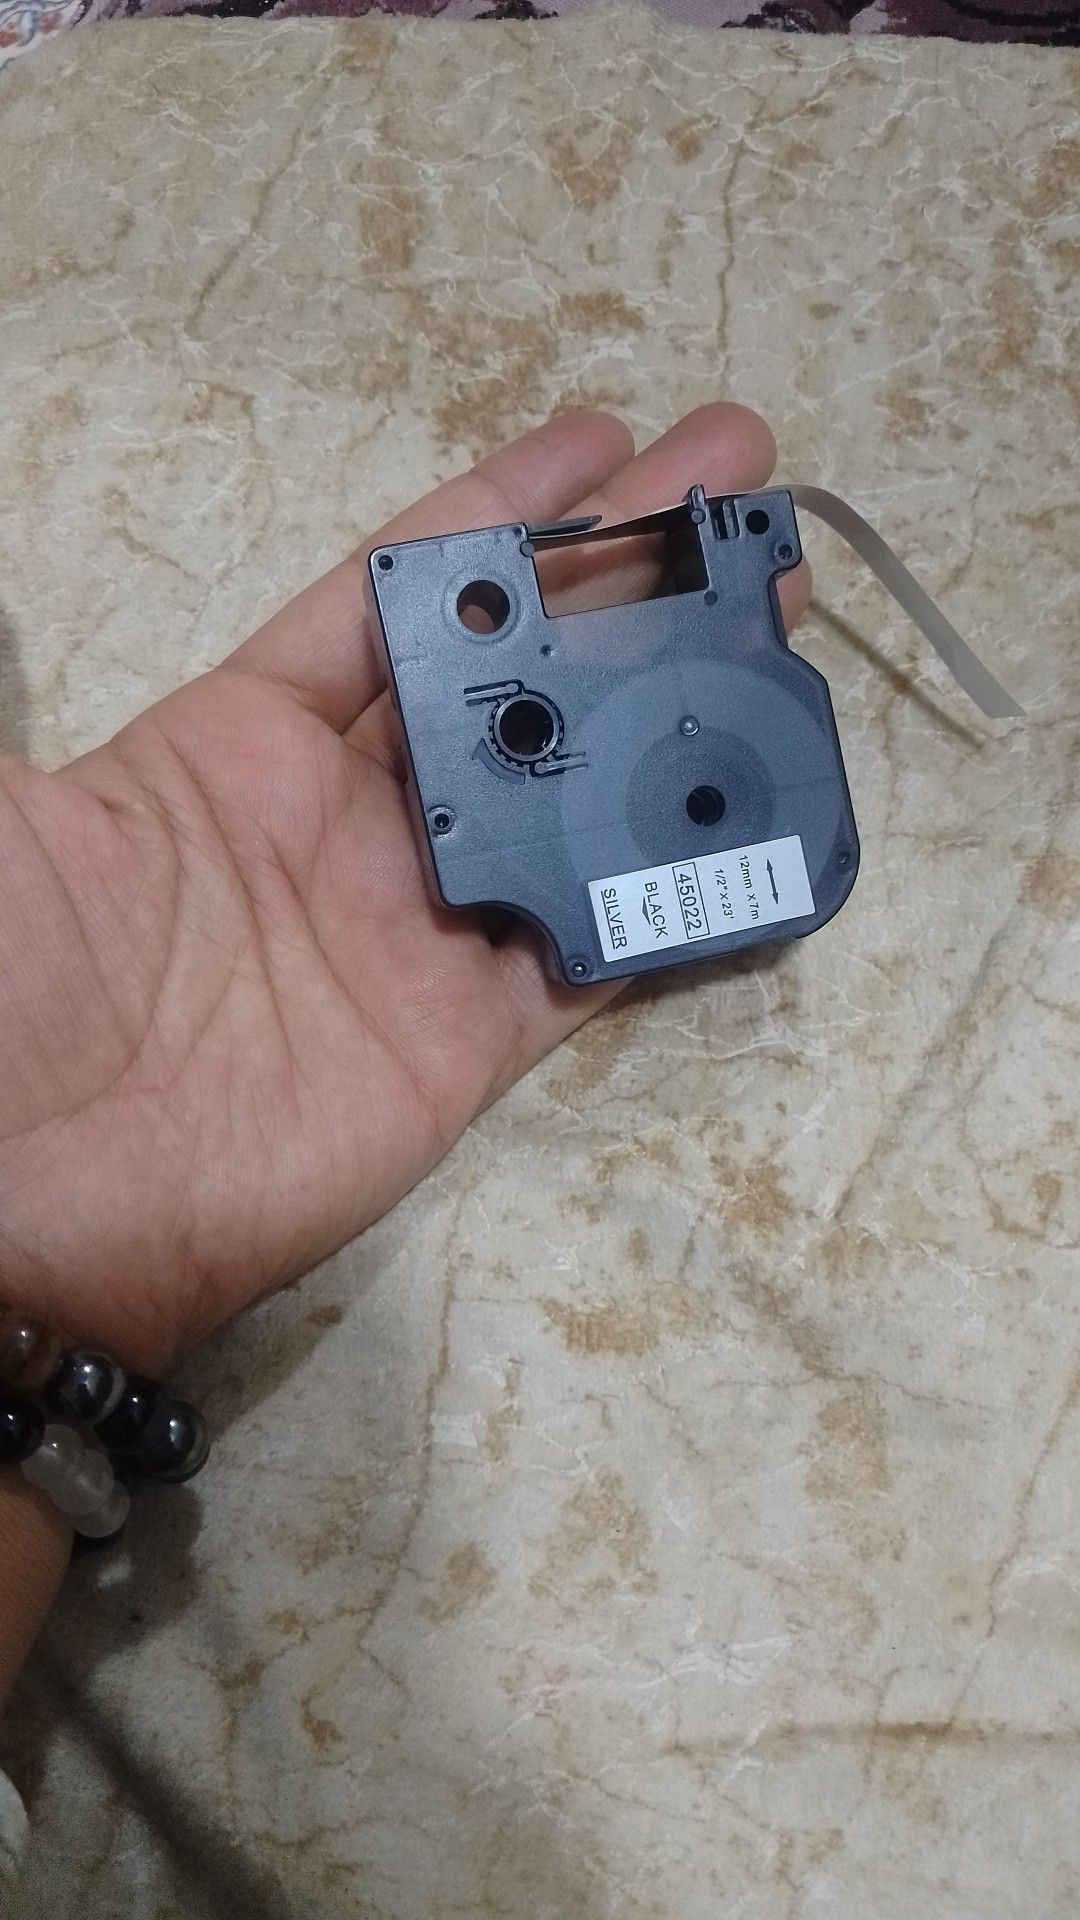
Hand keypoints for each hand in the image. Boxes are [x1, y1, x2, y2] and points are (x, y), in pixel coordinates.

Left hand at [0, 405, 808, 1375]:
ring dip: (680, 712)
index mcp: (240, 739)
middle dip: (627, 581)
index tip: (604, 441)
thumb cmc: (19, 982)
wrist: (32, 1209)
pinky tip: (760, 810)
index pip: (396, 597)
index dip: (500, 516)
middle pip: (518, 678)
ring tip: (778, 619)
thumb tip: (49, 584)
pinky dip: (681, 889)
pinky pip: (599, 948)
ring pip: (581, 797)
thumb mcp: (27, 814)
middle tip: (737, 490)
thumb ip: (75, 701)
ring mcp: (422, 928)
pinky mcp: (473, 1039)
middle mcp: (351, 821)